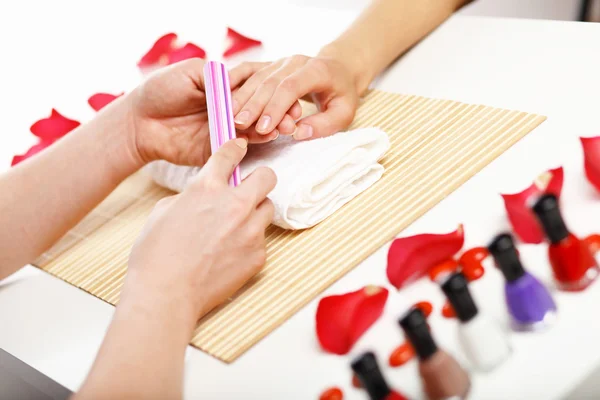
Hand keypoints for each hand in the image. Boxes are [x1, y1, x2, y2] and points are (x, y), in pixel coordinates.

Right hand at [124, 138, 275, 319]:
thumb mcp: (163, 211)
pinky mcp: (258, 255)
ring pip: (267, 209)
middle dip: (260, 178)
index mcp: (206, 188)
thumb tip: (201, 196)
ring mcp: (250, 231)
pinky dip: (250, 241)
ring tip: (236, 226)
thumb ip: (190, 196)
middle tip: (250, 188)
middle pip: (267, 177)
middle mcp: (234, 205)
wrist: (166, 294)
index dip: (236, 148)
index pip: (230, 155)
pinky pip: (261, 239)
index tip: (240, 147)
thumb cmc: (156, 254)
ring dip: (255, 211)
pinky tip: (230, 252)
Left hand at [126, 59, 276, 167]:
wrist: (139, 121)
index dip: (272, 90)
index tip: (288, 91)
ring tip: (285, 127)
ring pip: (254, 130)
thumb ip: (217, 76)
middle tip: (292, 115)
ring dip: (270, 128)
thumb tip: (244, 83)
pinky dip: (254, 143)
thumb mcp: (191, 72)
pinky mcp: (217, 150)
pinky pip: (239, 148)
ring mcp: (225, 131)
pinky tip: (267, 137)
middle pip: (259, 110)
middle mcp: (229, 110)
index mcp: (225, 89)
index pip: (255, 87)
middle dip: (277, 112)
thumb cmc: (161, 90)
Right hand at [231, 55, 358, 140]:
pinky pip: (248, 69)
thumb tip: (299, 133)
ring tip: (229, 117)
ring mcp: (280, 61)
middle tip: (239, 125)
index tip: (263, 128)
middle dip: (253, 105)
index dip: (275, 107)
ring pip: (256, 77)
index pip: (290, 87)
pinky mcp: (269, 64)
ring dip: (241, 98)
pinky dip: (234, 80)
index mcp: (316, 70)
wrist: (338, 69)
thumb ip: (324, 125)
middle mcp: (294, 62)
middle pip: (269, 82)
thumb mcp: (344, 113)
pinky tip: (221, 91)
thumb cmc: (341, 95)